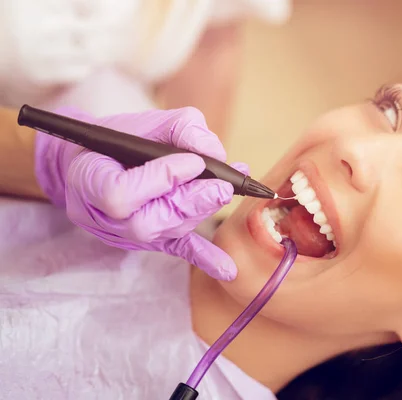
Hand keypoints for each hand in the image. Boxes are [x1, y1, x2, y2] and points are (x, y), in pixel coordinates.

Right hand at [35, 107, 247, 280]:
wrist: (93, 163)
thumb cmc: (117, 139)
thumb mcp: (144, 120)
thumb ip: (180, 128)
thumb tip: (214, 152)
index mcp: (90, 181)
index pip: (121, 194)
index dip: (161, 179)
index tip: (193, 162)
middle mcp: (104, 216)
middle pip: (149, 221)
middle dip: (192, 202)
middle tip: (222, 186)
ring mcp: (125, 234)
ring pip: (167, 233)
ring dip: (200, 212)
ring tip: (224, 191)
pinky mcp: (147, 241)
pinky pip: (175, 250)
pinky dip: (203, 258)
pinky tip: (226, 269)